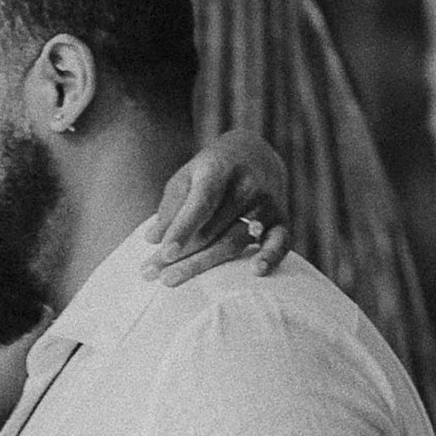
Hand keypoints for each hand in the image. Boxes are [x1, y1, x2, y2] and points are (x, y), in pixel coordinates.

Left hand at [148, 129, 290, 285]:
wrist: (256, 154)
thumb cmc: (211, 171)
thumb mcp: (186, 178)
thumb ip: (171, 207)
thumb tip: (153, 239)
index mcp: (219, 169)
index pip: (201, 203)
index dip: (183, 229)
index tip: (165, 253)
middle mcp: (246, 185)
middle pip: (213, 229)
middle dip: (182, 255)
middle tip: (152, 275)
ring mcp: (266, 203)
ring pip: (235, 241)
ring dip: (204, 264)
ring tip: (170, 281)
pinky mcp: (282, 219)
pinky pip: (279, 242)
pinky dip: (271, 256)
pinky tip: (257, 271)